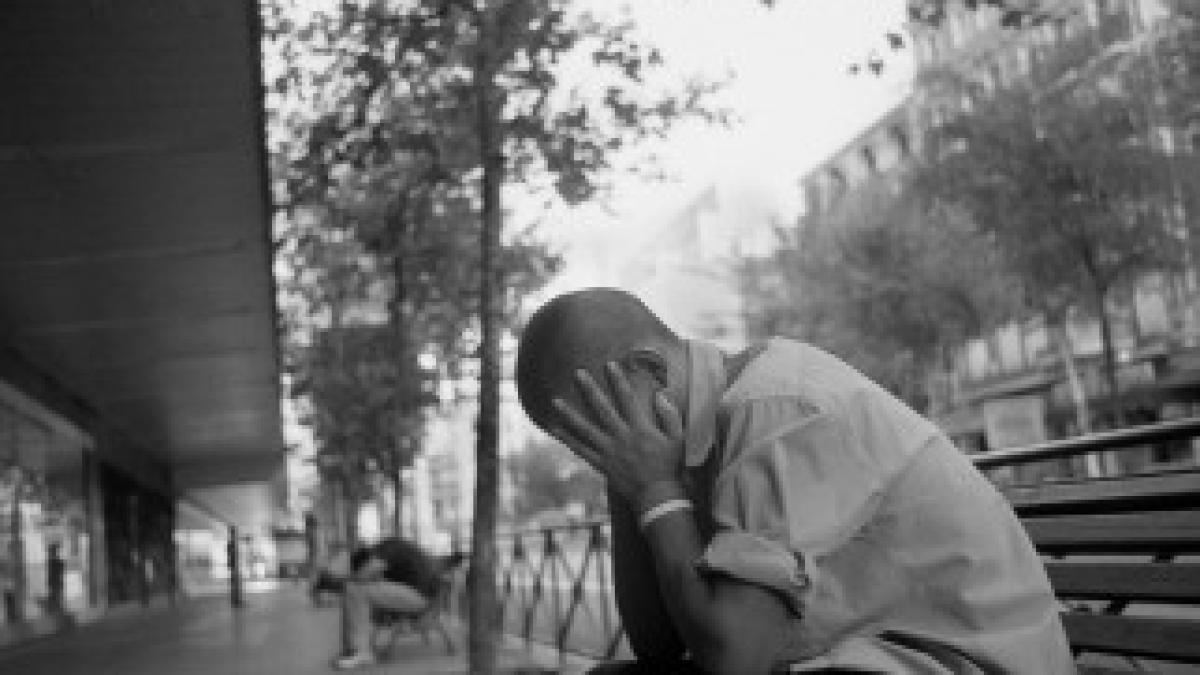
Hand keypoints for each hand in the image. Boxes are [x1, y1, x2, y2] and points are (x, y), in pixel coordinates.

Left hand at [550, 361, 685, 505]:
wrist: (658, 495)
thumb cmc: (670, 466)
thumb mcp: (678, 439)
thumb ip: (670, 415)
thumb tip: (660, 394)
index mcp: (641, 428)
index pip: (628, 398)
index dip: (618, 380)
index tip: (609, 364)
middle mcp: (622, 437)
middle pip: (603, 409)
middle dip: (590, 389)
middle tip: (577, 373)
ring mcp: (610, 451)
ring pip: (586, 430)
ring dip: (570, 415)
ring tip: (555, 401)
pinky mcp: (602, 464)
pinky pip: (582, 451)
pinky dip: (568, 440)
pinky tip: (555, 430)